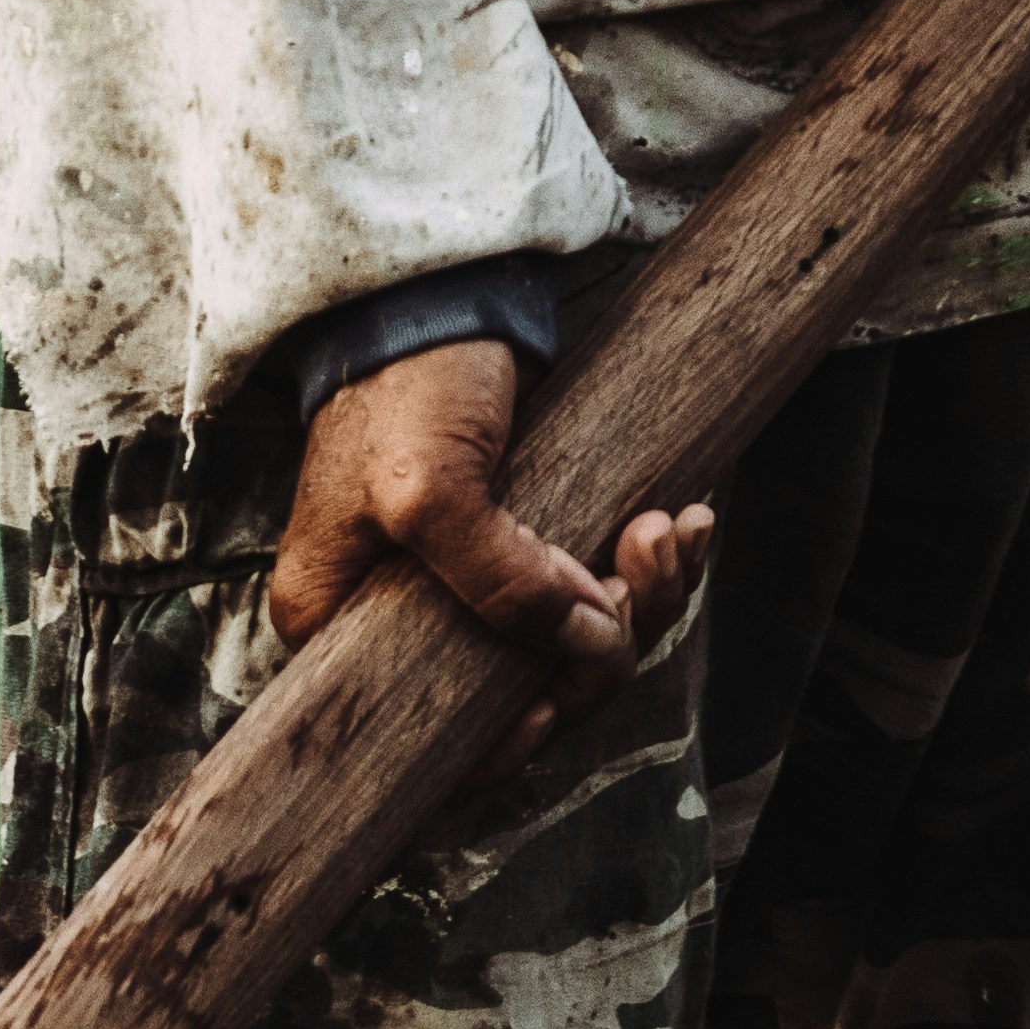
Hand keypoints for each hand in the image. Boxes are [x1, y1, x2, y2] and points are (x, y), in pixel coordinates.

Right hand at [263, 338, 711, 758]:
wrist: (444, 289)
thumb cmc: (406, 384)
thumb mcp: (431, 488)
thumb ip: (499, 583)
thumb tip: (587, 642)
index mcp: (342, 630)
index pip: (433, 739)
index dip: (513, 738)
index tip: (563, 690)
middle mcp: (399, 622)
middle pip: (525, 692)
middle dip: (605, 645)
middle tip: (642, 565)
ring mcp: (469, 586)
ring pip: (576, 643)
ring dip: (647, 597)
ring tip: (673, 526)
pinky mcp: (527, 545)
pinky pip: (599, 591)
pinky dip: (652, 566)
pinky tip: (687, 519)